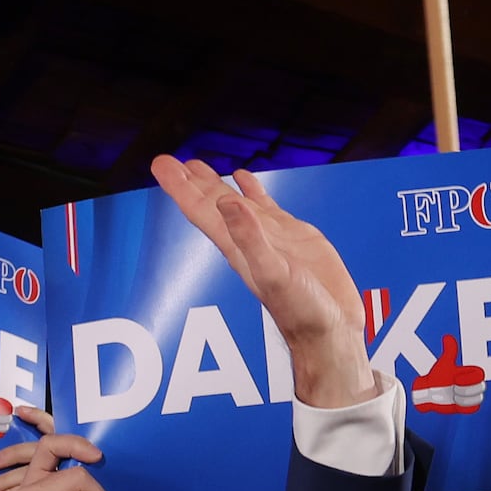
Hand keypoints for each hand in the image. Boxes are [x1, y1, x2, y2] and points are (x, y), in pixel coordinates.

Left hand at [149, 153, 368, 408]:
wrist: (329, 329)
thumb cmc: (302, 311)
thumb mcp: (274, 272)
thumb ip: (250, 238)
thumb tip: (227, 203)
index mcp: (237, 246)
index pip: (200, 210)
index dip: (179, 187)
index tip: (161, 165)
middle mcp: (247, 238)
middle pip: (210, 203)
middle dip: (189, 182)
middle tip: (168, 161)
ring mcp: (269, 236)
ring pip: (234, 202)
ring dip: (215, 185)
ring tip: (197, 166)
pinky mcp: (291, 235)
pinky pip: (264, 206)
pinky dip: (251, 190)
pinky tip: (243, 178)